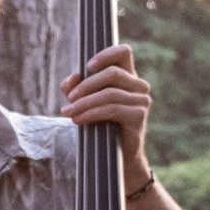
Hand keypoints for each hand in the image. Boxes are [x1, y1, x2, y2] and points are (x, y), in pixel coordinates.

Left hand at [58, 43, 152, 180]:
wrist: (116, 157)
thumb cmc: (101, 126)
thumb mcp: (85, 103)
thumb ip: (76, 88)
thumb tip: (70, 79)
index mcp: (127, 76)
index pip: (123, 52)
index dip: (106, 54)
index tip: (87, 66)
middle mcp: (138, 85)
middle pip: (112, 74)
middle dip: (86, 85)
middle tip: (69, 99)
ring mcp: (141, 100)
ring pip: (109, 93)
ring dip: (84, 102)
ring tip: (68, 112)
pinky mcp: (139, 116)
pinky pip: (112, 109)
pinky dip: (92, 113)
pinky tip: (79, 119)